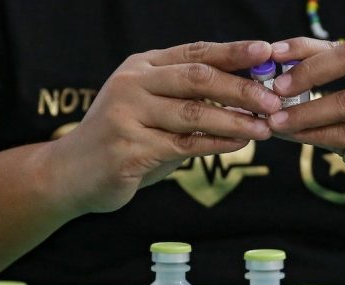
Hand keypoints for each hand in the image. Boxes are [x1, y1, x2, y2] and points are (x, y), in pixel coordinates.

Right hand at [48, 41, 280, 214]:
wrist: (71, 173)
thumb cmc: (124, 140)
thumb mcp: (154, 110)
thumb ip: (190, 102)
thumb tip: (248, 99)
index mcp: (141, 67)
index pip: (194, 53)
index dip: (232, 52)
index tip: (266, 51)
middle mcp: (133, 83)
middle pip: (197, 78)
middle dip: (241, 88)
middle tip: (273, 100)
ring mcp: (127, 114)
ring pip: (194, 113)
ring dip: (235, 120)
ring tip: (265, 128)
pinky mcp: (128, 147)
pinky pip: (184, 144)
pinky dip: (216, 143)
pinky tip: (239, 143)